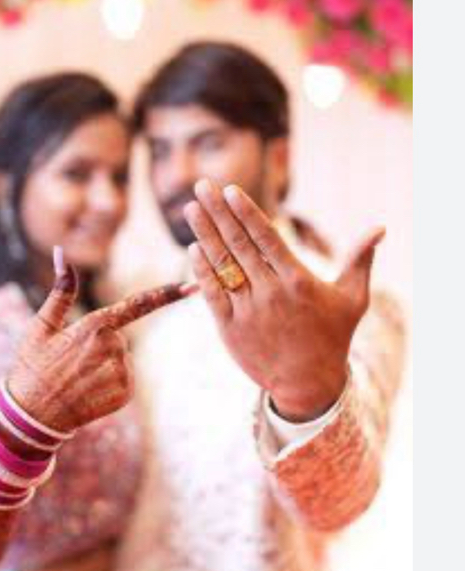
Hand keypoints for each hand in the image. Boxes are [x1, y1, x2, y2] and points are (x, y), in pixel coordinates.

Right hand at [8, 248, 193, 431]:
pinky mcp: (126, 394)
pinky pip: (124, 380)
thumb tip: (62, 253)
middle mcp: (114, 348)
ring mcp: (122, 373)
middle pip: (119, 336)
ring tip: (77, 378)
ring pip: (121, 359)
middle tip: (70, 361)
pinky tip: (88, 391)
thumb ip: (60, 290)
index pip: (138, 305)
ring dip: (104, 365)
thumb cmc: (33, 366)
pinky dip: (109, 384)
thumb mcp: (41, 326)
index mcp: (96, 325)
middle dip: (99, 344)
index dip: (168, 294)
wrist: (33, 415)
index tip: (194, 286)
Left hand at [184, 179, 383, 421]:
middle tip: (202, 186)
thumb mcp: (353, 299)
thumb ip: (361, 260)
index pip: (267, 237)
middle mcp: (271, 293)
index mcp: (298, 281)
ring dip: (204, 235)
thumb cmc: (332, 337)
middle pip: (239, 244)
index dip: (246, 212)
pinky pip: (212, 294)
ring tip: (191, 209)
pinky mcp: (230, 329)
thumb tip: (380, 229)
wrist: (308, 384)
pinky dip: (202, 271)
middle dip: (218, 212)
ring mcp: (248, 311)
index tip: (230, 191)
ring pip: (222, 266)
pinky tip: (193, 250)